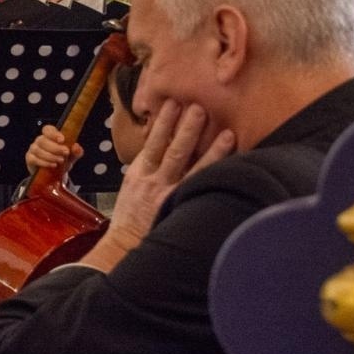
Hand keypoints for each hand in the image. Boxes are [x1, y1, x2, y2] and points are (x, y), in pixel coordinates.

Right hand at [24, 124, 81, 175]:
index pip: (47, 129)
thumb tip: (76, 147)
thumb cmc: (62, 161)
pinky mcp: (29, 159)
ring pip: (38, 150)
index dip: (53, 134)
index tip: (62, 140)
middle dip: (55, 147)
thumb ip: (76, 152)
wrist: (54, 174)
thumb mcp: (72, 157)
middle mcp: (40, 141)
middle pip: (43, 140)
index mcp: (50, 136)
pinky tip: (53, 165)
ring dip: (50, 156)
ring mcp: (33, 149)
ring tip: (60, 161)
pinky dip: (44, 162)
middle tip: (65, 153)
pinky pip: (34, 159)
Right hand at [80, 100, 235, 271]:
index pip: (151, 142)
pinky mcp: (179, 208)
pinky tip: (231, 165)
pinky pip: (200, 187)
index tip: (171, 104)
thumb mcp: (129, 192)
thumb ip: (145, 173)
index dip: (162, 123)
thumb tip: (158, 154)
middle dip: (186, 127)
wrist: (122, 249)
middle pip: (172, 149)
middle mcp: (153, 182)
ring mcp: (168, 195)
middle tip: (199, 106)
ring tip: (226, 132)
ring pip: (191, 167)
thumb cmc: (128, 223)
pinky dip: (215, 174)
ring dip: (210, 149)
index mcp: (138, 175)